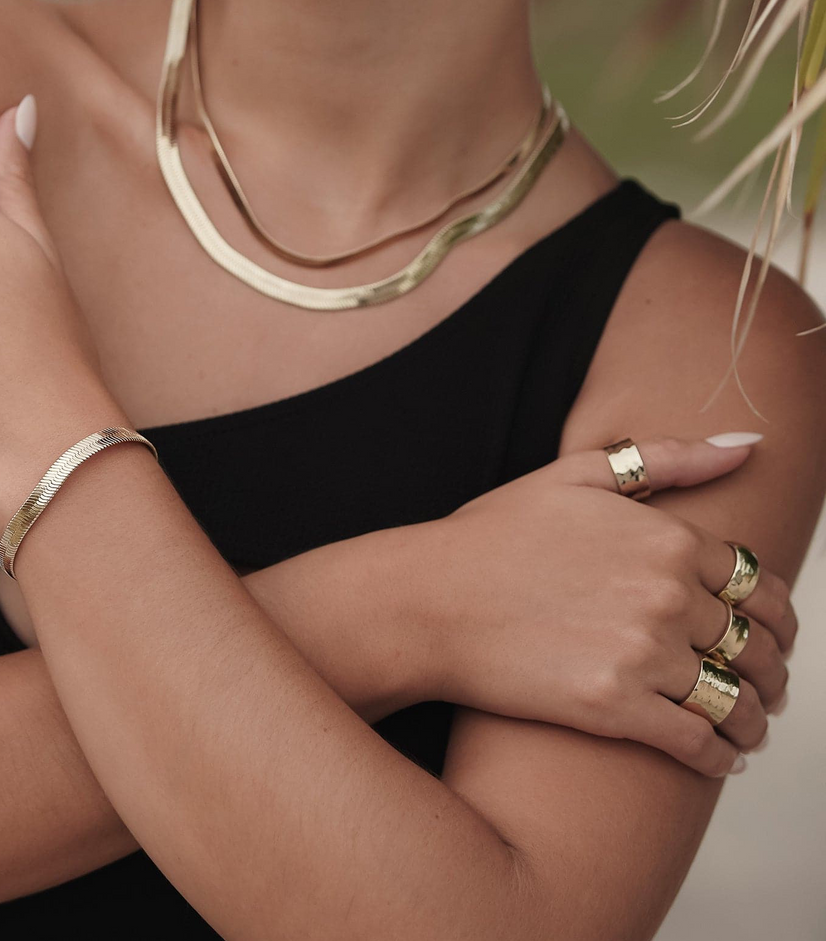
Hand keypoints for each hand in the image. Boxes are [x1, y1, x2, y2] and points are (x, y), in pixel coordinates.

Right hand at [406, 436, 793, 776]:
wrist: (426, 601)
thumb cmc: (489, 537)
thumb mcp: (574, 475)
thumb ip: (665, 459)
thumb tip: (743, 446)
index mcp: (667, 538)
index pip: (758, 583)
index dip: (777, 614)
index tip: (773, 632)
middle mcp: (666, 596)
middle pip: (755, 644)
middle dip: (771, 670)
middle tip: (767, 685)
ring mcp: (642, 654)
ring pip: (735, 698)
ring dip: (754, 718)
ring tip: (748, 727)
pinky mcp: (614, 708)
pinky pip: (697, 741)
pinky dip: (720, 755)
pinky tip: (719, 757)